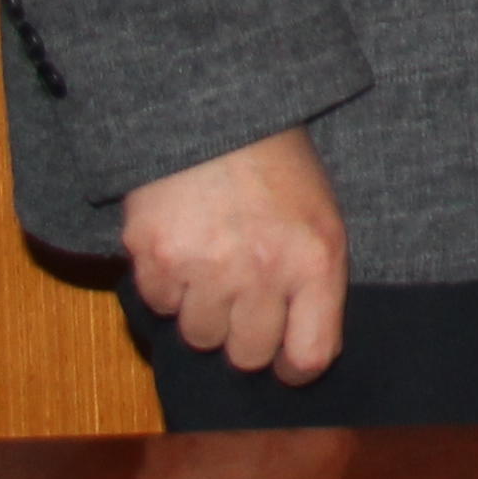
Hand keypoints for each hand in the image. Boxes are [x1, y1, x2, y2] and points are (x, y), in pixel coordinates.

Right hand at [124, 127, 348, 382]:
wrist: (214, 111)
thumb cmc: (276, 167)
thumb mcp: (321, 217)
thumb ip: (316, 283)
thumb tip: (302, 354)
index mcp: (315, 260)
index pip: (310, 356)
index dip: (296, 367)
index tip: (286, 360)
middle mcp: (262, 271)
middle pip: (248, 356)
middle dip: (245, 335)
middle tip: (243, 298)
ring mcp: (205, 268)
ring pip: (200, 336)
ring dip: (204, 310)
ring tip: (212, 262)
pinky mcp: (155, 257)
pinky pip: (160, 305)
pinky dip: (168, 285)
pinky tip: (183, 245)